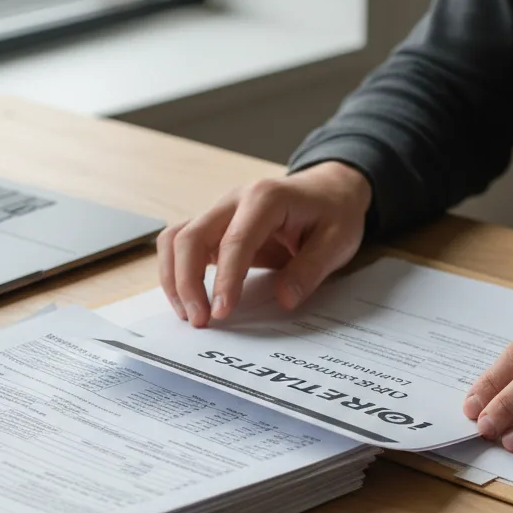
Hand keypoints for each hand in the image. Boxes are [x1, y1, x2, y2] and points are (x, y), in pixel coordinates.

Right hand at [157, 162, 371, 326]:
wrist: (328, 190)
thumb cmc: (332, 213)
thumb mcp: (338, 242)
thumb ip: (310, 270)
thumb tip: (284, 299)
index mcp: (266, 198)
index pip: (235, 240)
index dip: (225, 279)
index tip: (222, 312)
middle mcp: (233, 200)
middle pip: (190, 236)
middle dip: (187, 282)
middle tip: (200, 321)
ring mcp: (219, 212)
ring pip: (176, 239)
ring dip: (174, 278)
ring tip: (189, 314)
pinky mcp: (213, 227)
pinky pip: (181, 246)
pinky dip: (176, 272)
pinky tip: (189, 299)